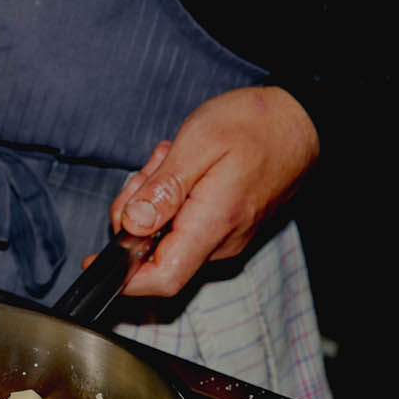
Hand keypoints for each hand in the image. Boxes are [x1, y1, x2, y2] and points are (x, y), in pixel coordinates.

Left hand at [104, 86, 318, 297]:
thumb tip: (131, 225)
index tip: (96, 260)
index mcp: (213, 223)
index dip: (124, 278)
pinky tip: (187, 168)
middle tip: (152, 169)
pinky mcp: (228, 226)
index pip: (163, 278)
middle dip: (137, 213)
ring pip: (167, 234)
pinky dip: (175, 198)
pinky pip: (186, 223)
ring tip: (175, 159)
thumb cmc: (257, 124)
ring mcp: (227, 236)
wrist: (303, 119)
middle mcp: (222, 240)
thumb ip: (162, 188)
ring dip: (157, 199)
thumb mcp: (199, 142)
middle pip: (155, 252)